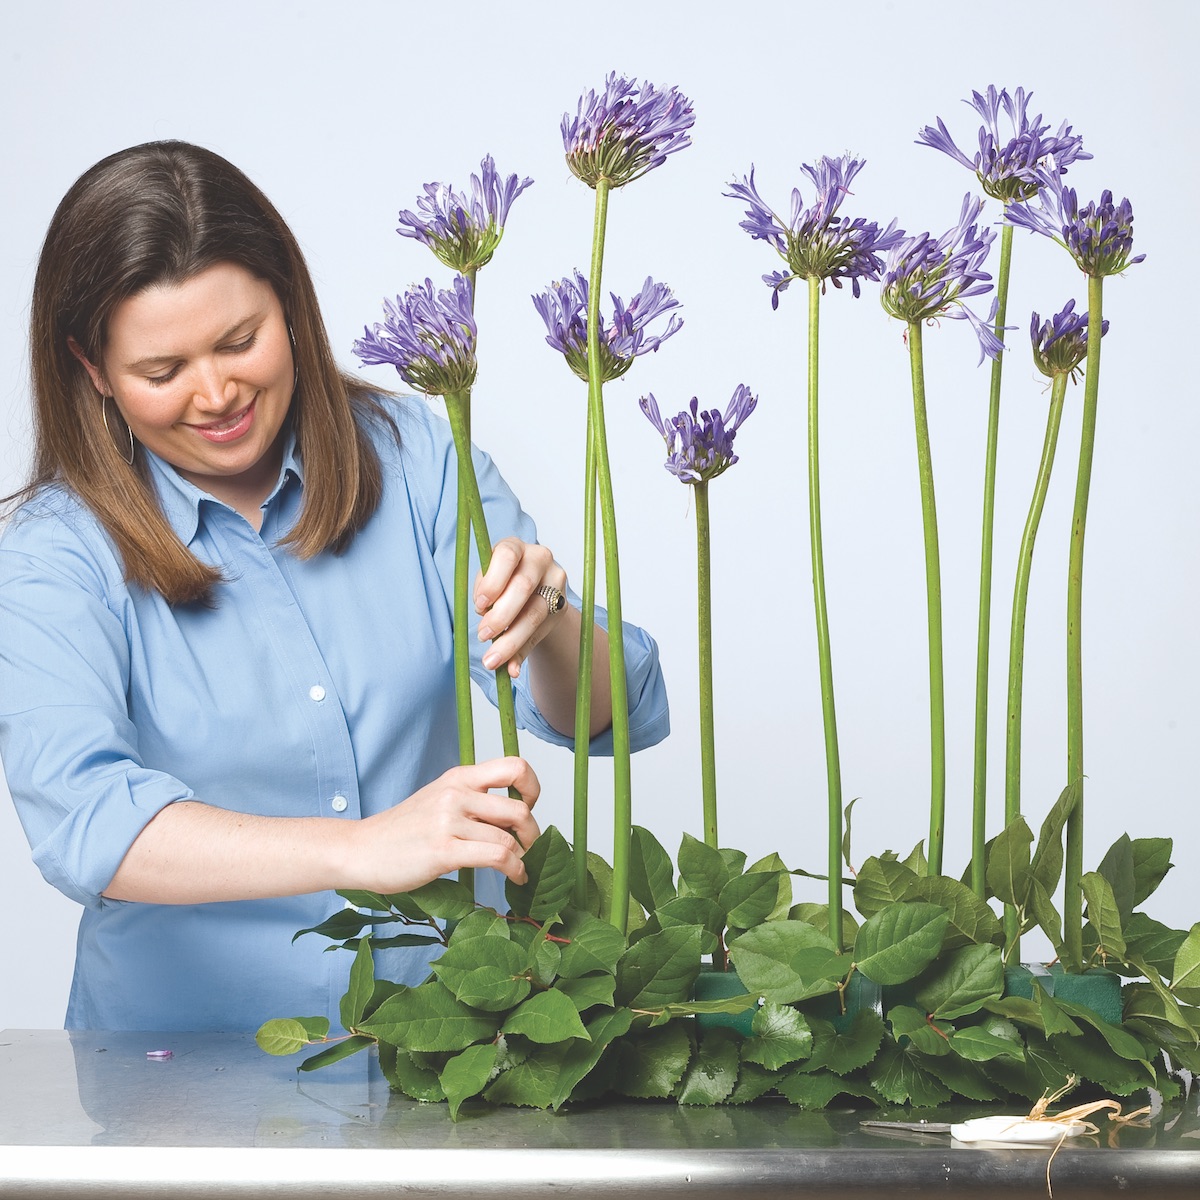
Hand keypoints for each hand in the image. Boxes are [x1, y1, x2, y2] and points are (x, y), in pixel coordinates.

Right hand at [353, 757, 540, 890]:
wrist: (360, 850)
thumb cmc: (402, 831)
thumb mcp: (438, 800)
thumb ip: (471, 800)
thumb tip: (514, 815)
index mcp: (458, 777)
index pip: (514, 766)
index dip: (531, 789)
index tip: (528, 808)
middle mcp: (456, 793)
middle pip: (519, 809)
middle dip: (533, 833)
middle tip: (529, 848)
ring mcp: (449, 821)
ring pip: (509, 838)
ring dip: (524, 858)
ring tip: (520, 868)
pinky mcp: (444, 850)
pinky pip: (497, 857)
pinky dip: (515, 870)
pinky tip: (515, 877)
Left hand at [475, 537, 567, 678]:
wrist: (530, 590)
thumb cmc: (499, 584)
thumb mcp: (488, 583)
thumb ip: (485, 598)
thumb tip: (486, 631)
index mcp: (514, 547)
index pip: (507, 556)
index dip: (492, 582)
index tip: (479, 606)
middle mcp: (540, 558)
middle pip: (524, 586)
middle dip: (501, 615)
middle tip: (483, 635)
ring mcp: (555, 582)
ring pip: (535, 612)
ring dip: (511, 639)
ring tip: (492, 659)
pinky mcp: (561, 606)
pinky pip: (542, 631)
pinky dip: (523, 652)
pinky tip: (512, 669)